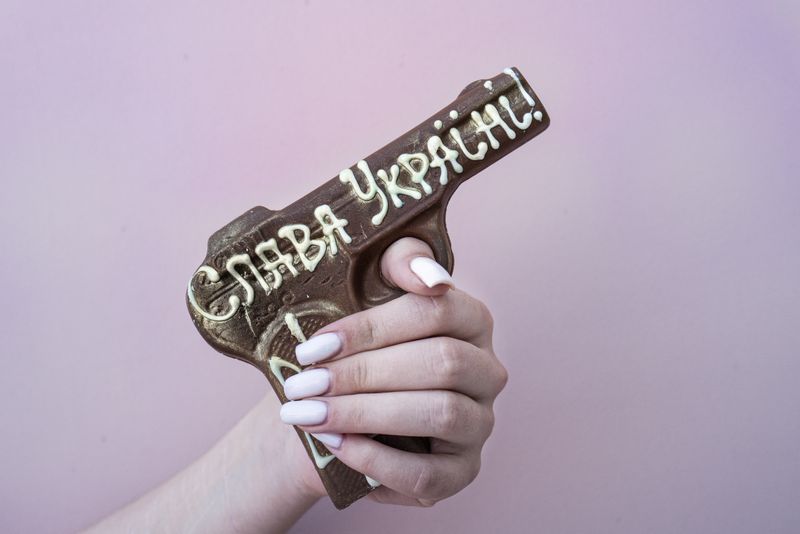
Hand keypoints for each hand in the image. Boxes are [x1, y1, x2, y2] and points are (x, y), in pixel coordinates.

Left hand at [280, 237, 507, 506]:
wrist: (332, 405)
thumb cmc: (354, 345)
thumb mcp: (368, 291)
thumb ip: (400, 263)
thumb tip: (431, 278)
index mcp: (471, 320)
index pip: (438, 310)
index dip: (375, 327)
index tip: (315, 346)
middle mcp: (487, 371)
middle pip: (442, 363)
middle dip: (364, 374)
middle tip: (304, 384)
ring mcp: (480, 423)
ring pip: (443, 414)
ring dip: (367, 414)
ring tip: (311, 415)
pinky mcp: (461, 471)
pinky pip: (431, 474)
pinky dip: (378, 461)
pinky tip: (335, 445)